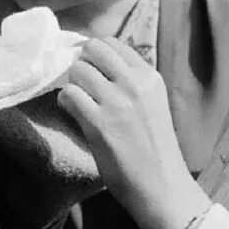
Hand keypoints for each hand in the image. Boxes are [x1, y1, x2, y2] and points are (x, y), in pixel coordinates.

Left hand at [56, 37, 209, 228]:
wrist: (162, 186)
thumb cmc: (154, 149)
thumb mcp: (151, 103)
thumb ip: (130, 83)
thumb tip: (96, 65)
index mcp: (150, 77)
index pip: (113, 43)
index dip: (95, 55)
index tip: (91, 71)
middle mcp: (135, 83)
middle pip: (93, 49)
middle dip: (82, 64)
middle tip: (82, 86)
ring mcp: (117, 102)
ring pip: (78, 70)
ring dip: (72, 85)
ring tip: (80, 104)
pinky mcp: (99, 123)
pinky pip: (68, 94)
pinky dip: (65, 102)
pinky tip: (75, 115)